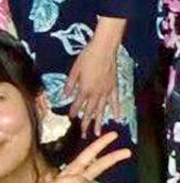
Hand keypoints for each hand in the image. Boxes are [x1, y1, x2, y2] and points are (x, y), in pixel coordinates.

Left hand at [38, 132, 130, 182]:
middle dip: (112, 157)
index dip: (100, 145)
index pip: (88, 155)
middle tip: (127, 151)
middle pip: (99, 165)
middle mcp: (82, 178)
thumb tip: (53, 174)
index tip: (113, 136)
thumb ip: (46, 177)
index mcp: (74, 170)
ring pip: (77, 181)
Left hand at [63, 19, 124, 137]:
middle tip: (84, 135)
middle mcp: (95, 93)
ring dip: (99, 122)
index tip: (71, 119)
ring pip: (102, 110)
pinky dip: (116, 109)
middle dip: (86, 124)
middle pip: (89, 112)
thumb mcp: (74, 70)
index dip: (73, 112)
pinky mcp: (114, 86)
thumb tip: (64, 96)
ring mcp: (106, 90)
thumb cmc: (88, 56)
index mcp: (84, 89)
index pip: (77, 105)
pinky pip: (115, 100)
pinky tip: (117, 118)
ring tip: (97, 133)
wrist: (104, 46)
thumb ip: (70, 84)